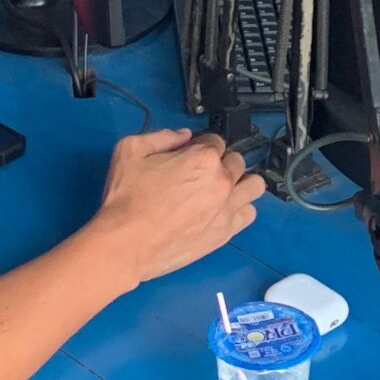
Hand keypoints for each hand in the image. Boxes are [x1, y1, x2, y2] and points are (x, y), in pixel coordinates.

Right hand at [90, 128, 262, 286]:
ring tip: (221, 190)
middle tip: (199, 174)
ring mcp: (227, 208)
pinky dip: (240, 209)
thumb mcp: (130, 150)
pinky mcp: (225, 233)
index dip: (200, 145)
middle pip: (236, 161)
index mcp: (203, 158)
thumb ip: (162, 136)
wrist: (126, 244)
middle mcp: (222, 181)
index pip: (216, 140)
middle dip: (220, 163)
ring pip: (254, 186)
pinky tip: (221, 210)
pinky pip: (249, 214)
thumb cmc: (126, 199)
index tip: (189, 155)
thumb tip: (183, 136)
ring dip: (240, 183)